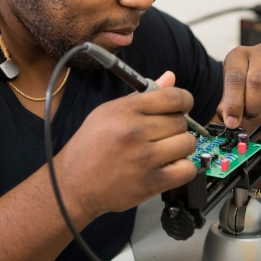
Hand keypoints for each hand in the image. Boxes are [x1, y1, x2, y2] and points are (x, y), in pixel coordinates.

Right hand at [54, 72, 197, 218]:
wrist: (74, 184)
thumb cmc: (90, 145)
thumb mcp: (108, 112)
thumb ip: (142, 95)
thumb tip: (170, 77)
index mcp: (125, 110)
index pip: (173, 97)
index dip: (184, 100)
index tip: (183, 105)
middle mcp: (135, 132)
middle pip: (180, 121)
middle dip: (176, 125)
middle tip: (163, 132)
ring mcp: (144, 159)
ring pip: (187, 143)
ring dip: (181, 146)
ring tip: (166, 149)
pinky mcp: (151, 183)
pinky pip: (187, 169)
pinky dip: (183, 168)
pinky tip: (169, 166)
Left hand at [217, 44, 260, 127]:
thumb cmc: (251, 87)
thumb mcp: (235, 92)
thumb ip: (228, 105)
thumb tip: (229, 120)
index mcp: (239, 55)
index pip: (234, 77)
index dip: (233, 103)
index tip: (232, 122)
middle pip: (257, 82)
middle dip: (252, 106)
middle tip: (251, 114)